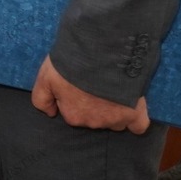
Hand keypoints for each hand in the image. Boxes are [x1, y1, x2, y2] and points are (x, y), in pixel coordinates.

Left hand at [31, 56, 149, 132]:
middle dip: (93, 104)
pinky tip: (131, 109)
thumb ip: (42, 99)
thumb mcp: (45, 77)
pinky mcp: (135, 115)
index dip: (74, 97)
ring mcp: (115, 120)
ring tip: (112, 88)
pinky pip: (138, 127)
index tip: (77, 83)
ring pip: (114, 121)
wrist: (101, 52)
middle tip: (95, 83)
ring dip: (113, 109)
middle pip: (94, 118)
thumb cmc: (71, 63)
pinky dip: (135, 120)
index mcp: (73, 116)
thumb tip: (50, 113)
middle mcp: (94, 123)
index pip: (72, 112)